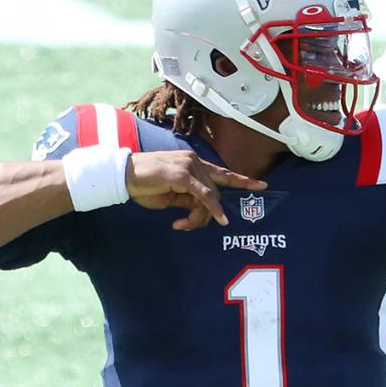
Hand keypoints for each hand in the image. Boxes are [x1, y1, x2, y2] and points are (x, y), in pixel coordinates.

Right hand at [125, 151, 267, 229]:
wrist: (122, 176)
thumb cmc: (144, 185)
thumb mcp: (172, 195)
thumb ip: (189, 199)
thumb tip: (203, 210)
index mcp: (194, 163)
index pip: (223, 173)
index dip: (243, 180)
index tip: (263, 185)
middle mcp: (195, 161)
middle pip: (215, 193)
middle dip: (207, 214)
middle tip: (186, 225)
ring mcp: (190, 166)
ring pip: (210, 197)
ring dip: (200, 216)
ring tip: (182, 224)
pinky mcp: (183, 175)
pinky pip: (203, 196)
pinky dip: (210, 209)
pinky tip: (214, 219)